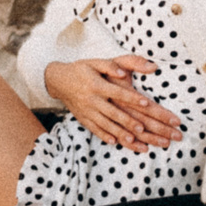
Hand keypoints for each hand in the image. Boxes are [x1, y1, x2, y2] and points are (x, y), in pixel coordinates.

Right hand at [44, 57, 180, 151]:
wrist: (59, 81)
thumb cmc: (81, 69)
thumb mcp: (95, 62)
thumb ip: (111, 65)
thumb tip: (123, 72)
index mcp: (97, 85)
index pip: (117, 93)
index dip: (131, 98)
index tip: (146, 103)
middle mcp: (92, 100)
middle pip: (113, 113)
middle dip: (128, 121)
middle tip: (143, 128)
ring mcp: (87, 111)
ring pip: (105, 124)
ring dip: (119, 133)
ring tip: (133, 140)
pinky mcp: (83, 119)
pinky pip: (94, 130)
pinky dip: (104, 136)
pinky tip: (115, 142)